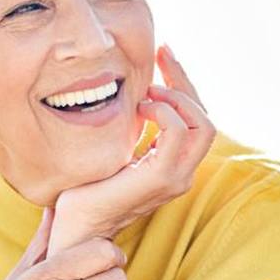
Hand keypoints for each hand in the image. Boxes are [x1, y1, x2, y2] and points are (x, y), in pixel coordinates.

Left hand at [48, 44, 215, 253]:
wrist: (75, 227)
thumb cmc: (87, 190)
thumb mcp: (116, 150)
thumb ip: (133, 130)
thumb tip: (131, 92)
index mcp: (174, 165)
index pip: (195, 118)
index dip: (183, 83)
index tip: (163, 53)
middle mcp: (183, 173)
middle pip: (205, 117)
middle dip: (184, 80)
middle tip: (161, 53)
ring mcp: (176, 178)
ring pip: (202, 124)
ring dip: (176, 96)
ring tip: (147, 90)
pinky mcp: (161, 178)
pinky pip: (177, 132)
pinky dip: (163, 111)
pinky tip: (141, 106)